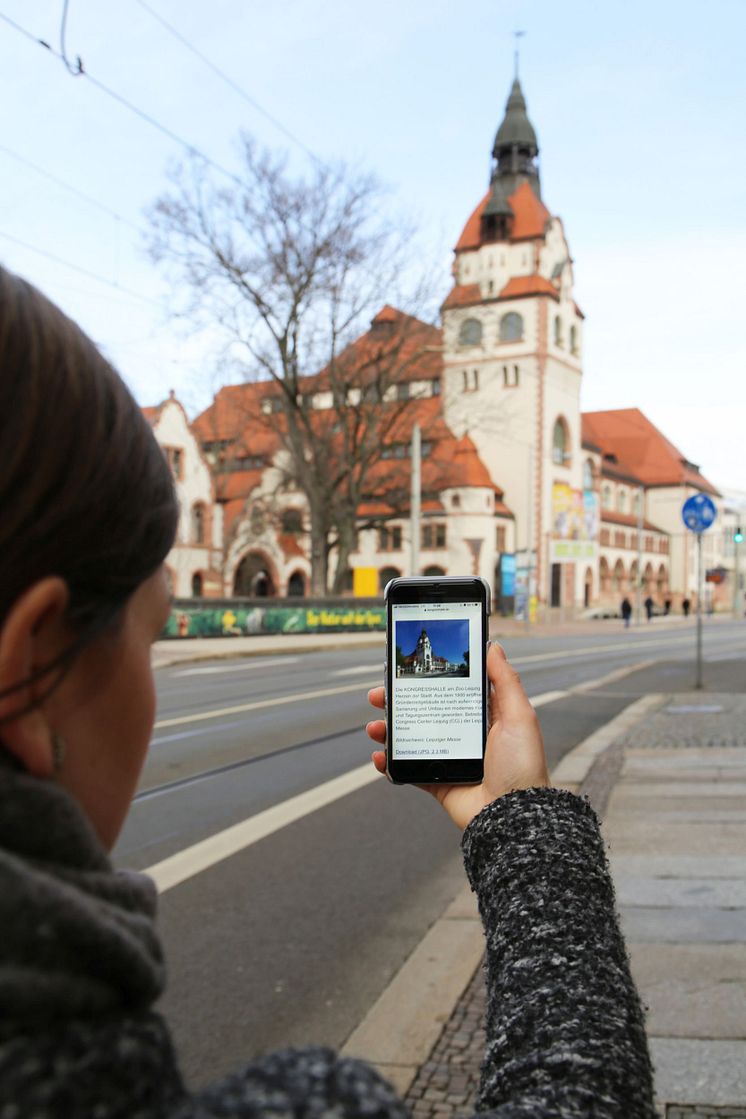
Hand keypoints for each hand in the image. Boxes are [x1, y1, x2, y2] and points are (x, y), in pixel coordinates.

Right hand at [366, 642, 549, 830]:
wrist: (514, 815)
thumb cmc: (522, 765)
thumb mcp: (519, 716)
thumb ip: (505, 681)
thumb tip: (493, 646)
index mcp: (484, 717)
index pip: (451, 690)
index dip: (428, 679)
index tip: (406, 669)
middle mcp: (464, 736)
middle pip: (424, 712)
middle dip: (398, 702)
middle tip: (378, 695)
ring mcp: (450, 759)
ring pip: (411, 739)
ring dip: (388, 731)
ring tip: (374, 728)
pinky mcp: (439, 783)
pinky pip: (408, 771)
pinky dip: (390, 764)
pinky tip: (379, 757)